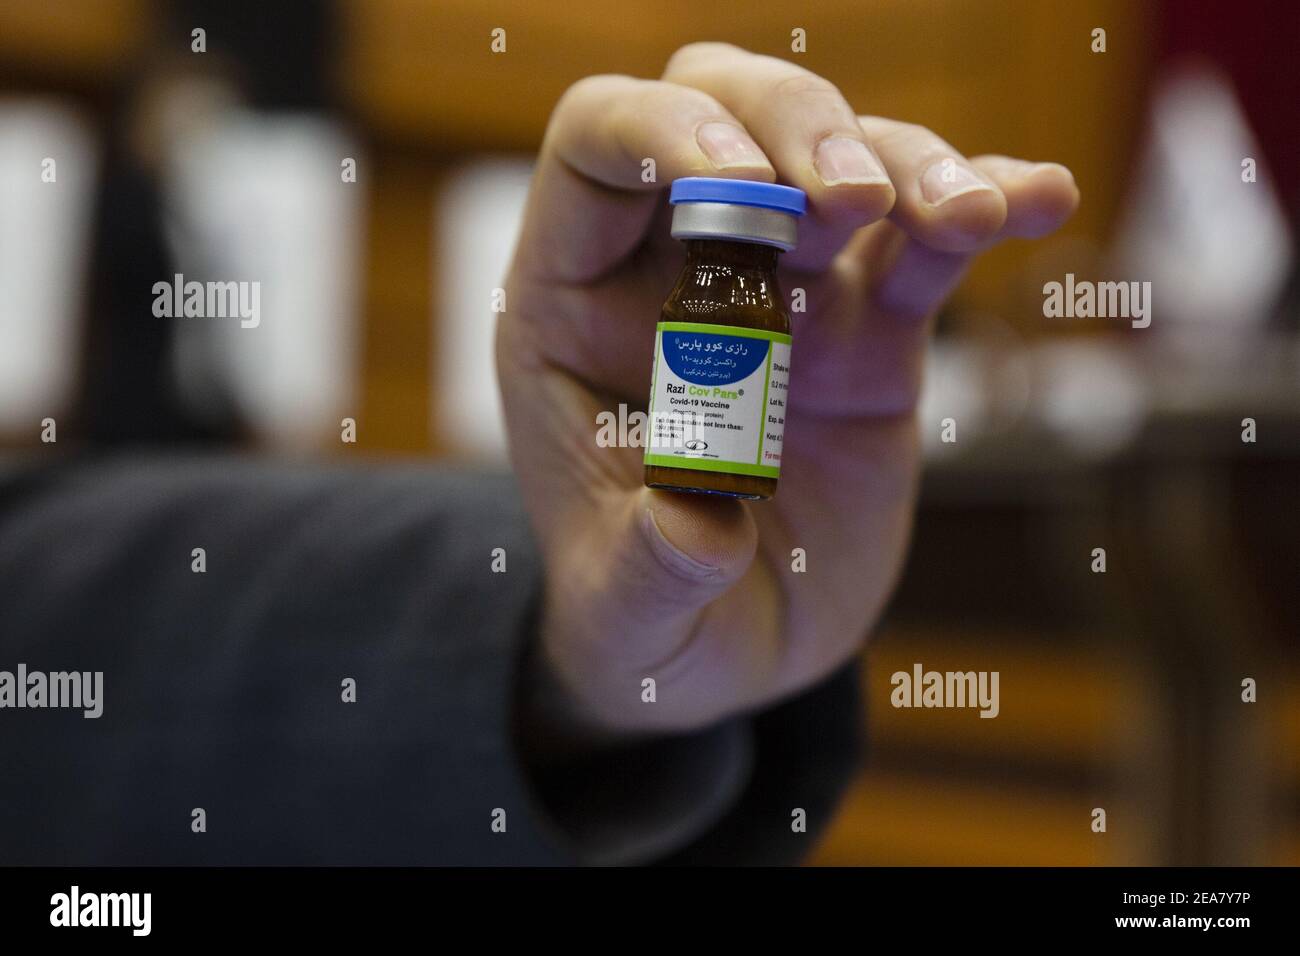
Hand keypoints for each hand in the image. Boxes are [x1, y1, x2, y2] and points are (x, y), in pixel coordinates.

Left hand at [499, 43, 1077, 740]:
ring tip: (967, 214)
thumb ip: (647, 571)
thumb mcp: (627, 618)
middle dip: (795, 128)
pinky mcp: (870, 332)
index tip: (744, 180)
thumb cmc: (644, 618)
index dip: (663, 131)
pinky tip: (1039, 201)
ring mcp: (783, 293)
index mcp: (572, 306)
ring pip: (842, 163)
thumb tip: (697, 522)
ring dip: (907, 164)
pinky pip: (926, 249)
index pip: (597, 148)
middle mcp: (676, 273)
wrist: (726, 649)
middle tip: (855, 199)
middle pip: (725, 110)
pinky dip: (982, 211)